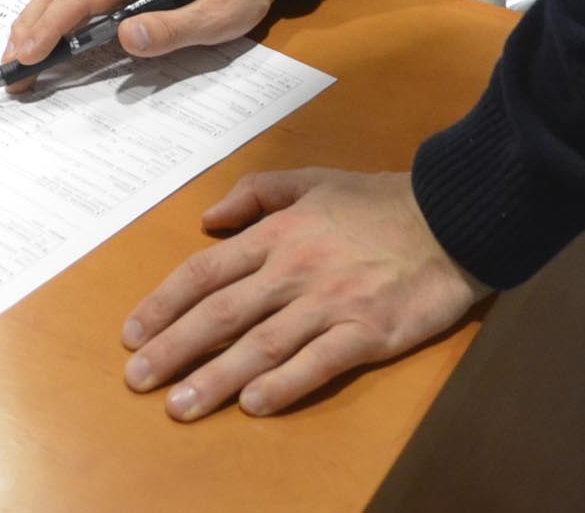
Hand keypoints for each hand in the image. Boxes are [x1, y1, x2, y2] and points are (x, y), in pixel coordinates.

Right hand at [4, 0, 291, 69]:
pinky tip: (51, 41)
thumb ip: (174, 28)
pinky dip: (55, 17)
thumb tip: (124, 38)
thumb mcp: (219, 15)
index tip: (26, 57)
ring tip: (20, 59)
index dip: (48, 28)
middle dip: (28, 28)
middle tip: (9, 68)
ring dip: (36, 22)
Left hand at [121, 169, 489, 419]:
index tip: (132, 335)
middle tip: (137, 381)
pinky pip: (318, 362)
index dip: (163, 305)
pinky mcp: (367, 330)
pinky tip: (255, 405)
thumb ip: (256, 193)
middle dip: (173, 349)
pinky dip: (285, 384)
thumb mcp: (312, 179)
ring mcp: (330, 301)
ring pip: (261, 344)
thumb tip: (207, 218)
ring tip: (181, 406)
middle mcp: (294, 269)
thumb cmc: (381, 200)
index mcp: (277, 233)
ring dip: (216, 378)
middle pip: (220, 314)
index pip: (204, 273)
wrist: (452, 215)